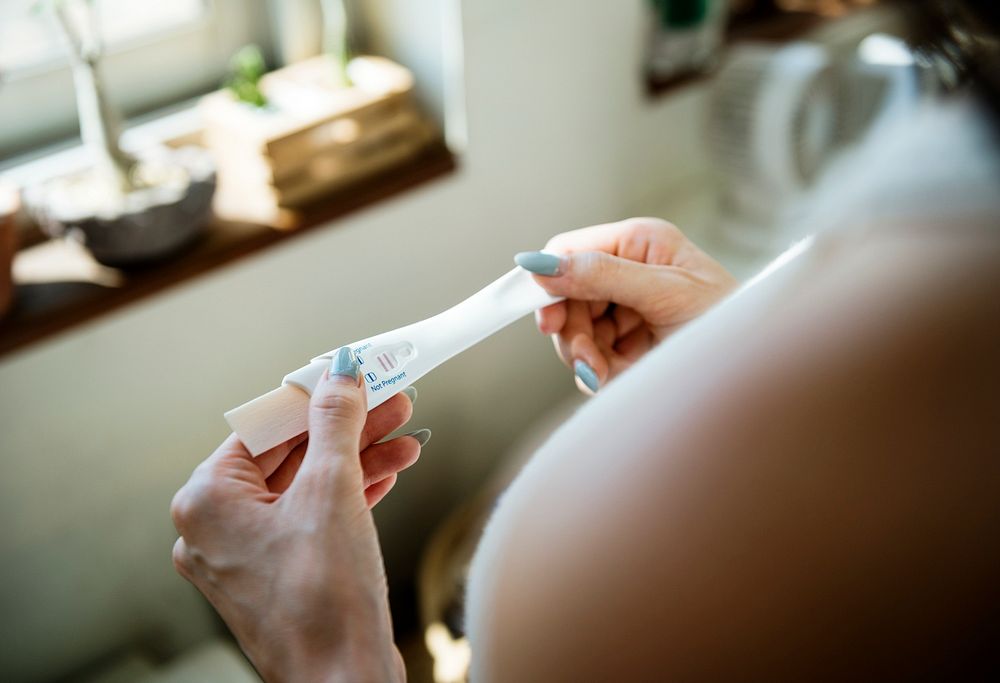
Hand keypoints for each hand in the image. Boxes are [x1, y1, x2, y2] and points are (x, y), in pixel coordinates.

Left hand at [171, 351, 420, 681]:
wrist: (344, 681)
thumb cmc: (323, 598)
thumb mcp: (332, 490)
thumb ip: (335, 423)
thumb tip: (340, 372)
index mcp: (207, 501)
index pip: (266, 425)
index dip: (318, 394)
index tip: (354, 372)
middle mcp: (217, 527)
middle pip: (291, 454)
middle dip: (350, 428)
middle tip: (392, 401)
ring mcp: (248, 555)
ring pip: (308, 486)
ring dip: (359, 459)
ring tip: (406, 436)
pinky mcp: (280, 575)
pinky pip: (313, 518)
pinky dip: (351, 494)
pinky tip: (390, 472)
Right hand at [517, 217, 735, 392]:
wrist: (762, 376)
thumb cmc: (733, 323)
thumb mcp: (667, 295)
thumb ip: (604, 276)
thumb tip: (544, 264)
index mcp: (642, 242)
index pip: (572, 249)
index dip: (550, 281)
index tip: (543, 318)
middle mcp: (631, 270)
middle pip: (567, 296)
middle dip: (573, 332)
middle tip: (586, 361)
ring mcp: (628, 309)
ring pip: (574, 331)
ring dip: (586, 358)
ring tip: (610, 375)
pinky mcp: (630, 344)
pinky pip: (591, 357)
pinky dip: (599, 372)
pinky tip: (620, 378)